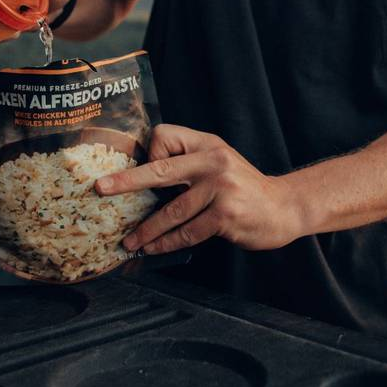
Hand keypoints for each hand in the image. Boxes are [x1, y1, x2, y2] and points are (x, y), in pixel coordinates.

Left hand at [95, 124, 302, 254]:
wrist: (284, 207)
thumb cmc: (243, 187)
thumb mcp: (219, 161)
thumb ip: (188, 163)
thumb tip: (142, 177)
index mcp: (207, 144)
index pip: (164, 138)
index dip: (150, 155)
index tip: (143, 174)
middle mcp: (213, 161)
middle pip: (160, 170)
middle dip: (127, 182)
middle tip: (101, 189)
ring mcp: (220, 189)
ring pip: (171, 211)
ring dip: (146, 229)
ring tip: (129, 240)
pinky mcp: (225, 215)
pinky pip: (187, 232)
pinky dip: (167, 243)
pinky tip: (154, 248)